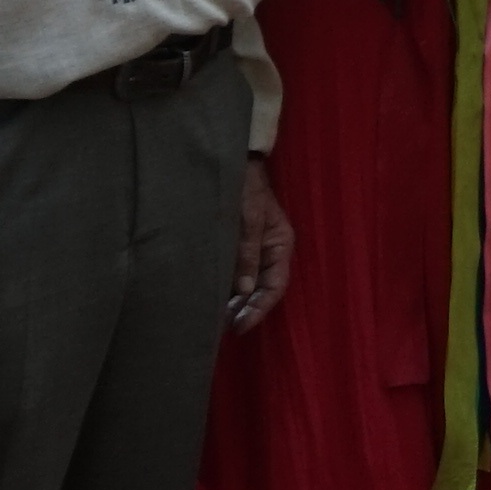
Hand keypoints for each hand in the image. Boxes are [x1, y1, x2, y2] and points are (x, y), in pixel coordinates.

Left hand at [228, 155, 296, 330]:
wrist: (231, 161)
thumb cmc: (244, 186)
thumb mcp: (248, 217)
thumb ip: (246, 253)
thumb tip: (242, 291)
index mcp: (280, 245)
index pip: (274, 287)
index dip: (259, 309)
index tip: (239, 326)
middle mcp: (268, 252)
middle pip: (260, 290)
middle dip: (244, 310)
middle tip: (222, 328)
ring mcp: (251, 250)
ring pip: (246, 285)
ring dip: (233, 303)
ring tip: (214, 319)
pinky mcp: (235, 247)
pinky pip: (233, 274)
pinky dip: (224, 289)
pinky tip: (210, 298)